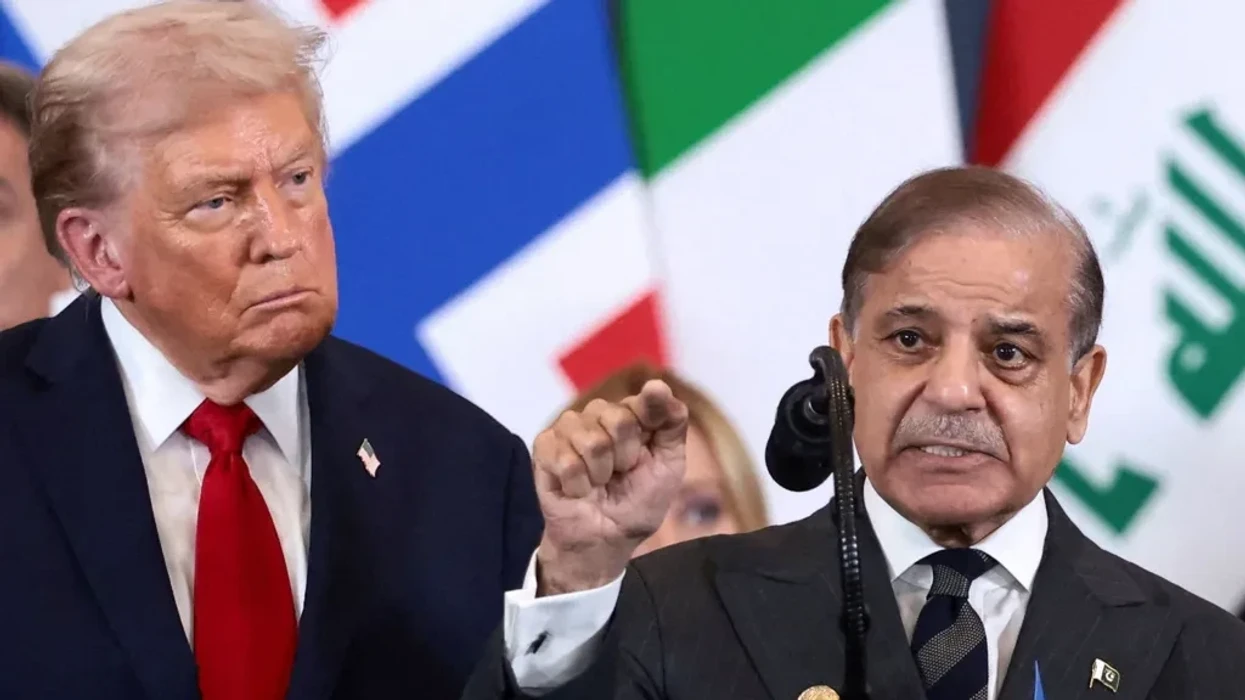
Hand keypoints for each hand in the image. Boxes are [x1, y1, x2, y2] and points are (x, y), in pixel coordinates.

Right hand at [533, 379, 687, 594]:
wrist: (607, 538)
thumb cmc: (638, 502)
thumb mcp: (669, 465)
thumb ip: (671, 424)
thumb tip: (657, 384)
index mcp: (632, 414)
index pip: (644, 400)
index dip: (649, 422)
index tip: (649, 446)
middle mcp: (599, 415)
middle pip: (617, 419)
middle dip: (625, 458)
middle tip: (620, 475)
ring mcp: (569, 429)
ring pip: (589, 440)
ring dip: (599, 474)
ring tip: (598, 484)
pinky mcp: (544, 448)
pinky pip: (563, 458)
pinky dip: (577, 484)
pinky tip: (577, 490)